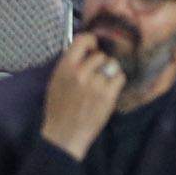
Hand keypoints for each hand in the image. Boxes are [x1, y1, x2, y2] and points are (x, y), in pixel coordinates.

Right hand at [40, 31, 124, 157]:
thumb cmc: (58, 108)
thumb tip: (83, 50)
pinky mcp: (107, 96)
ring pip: (112, 65)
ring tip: (104, 81)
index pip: (83, 40)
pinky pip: (119, 78)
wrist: (64, 134)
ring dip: (110, 71)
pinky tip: (110, 89)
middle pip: (100, 55)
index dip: (91, 42)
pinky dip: (117, 81)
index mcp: (65, 67)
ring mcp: (95, 84)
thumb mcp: (56, 80)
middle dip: (100, 62)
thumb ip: (69, 64)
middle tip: (97, 72)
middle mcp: (81, 73)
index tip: (93, 47)